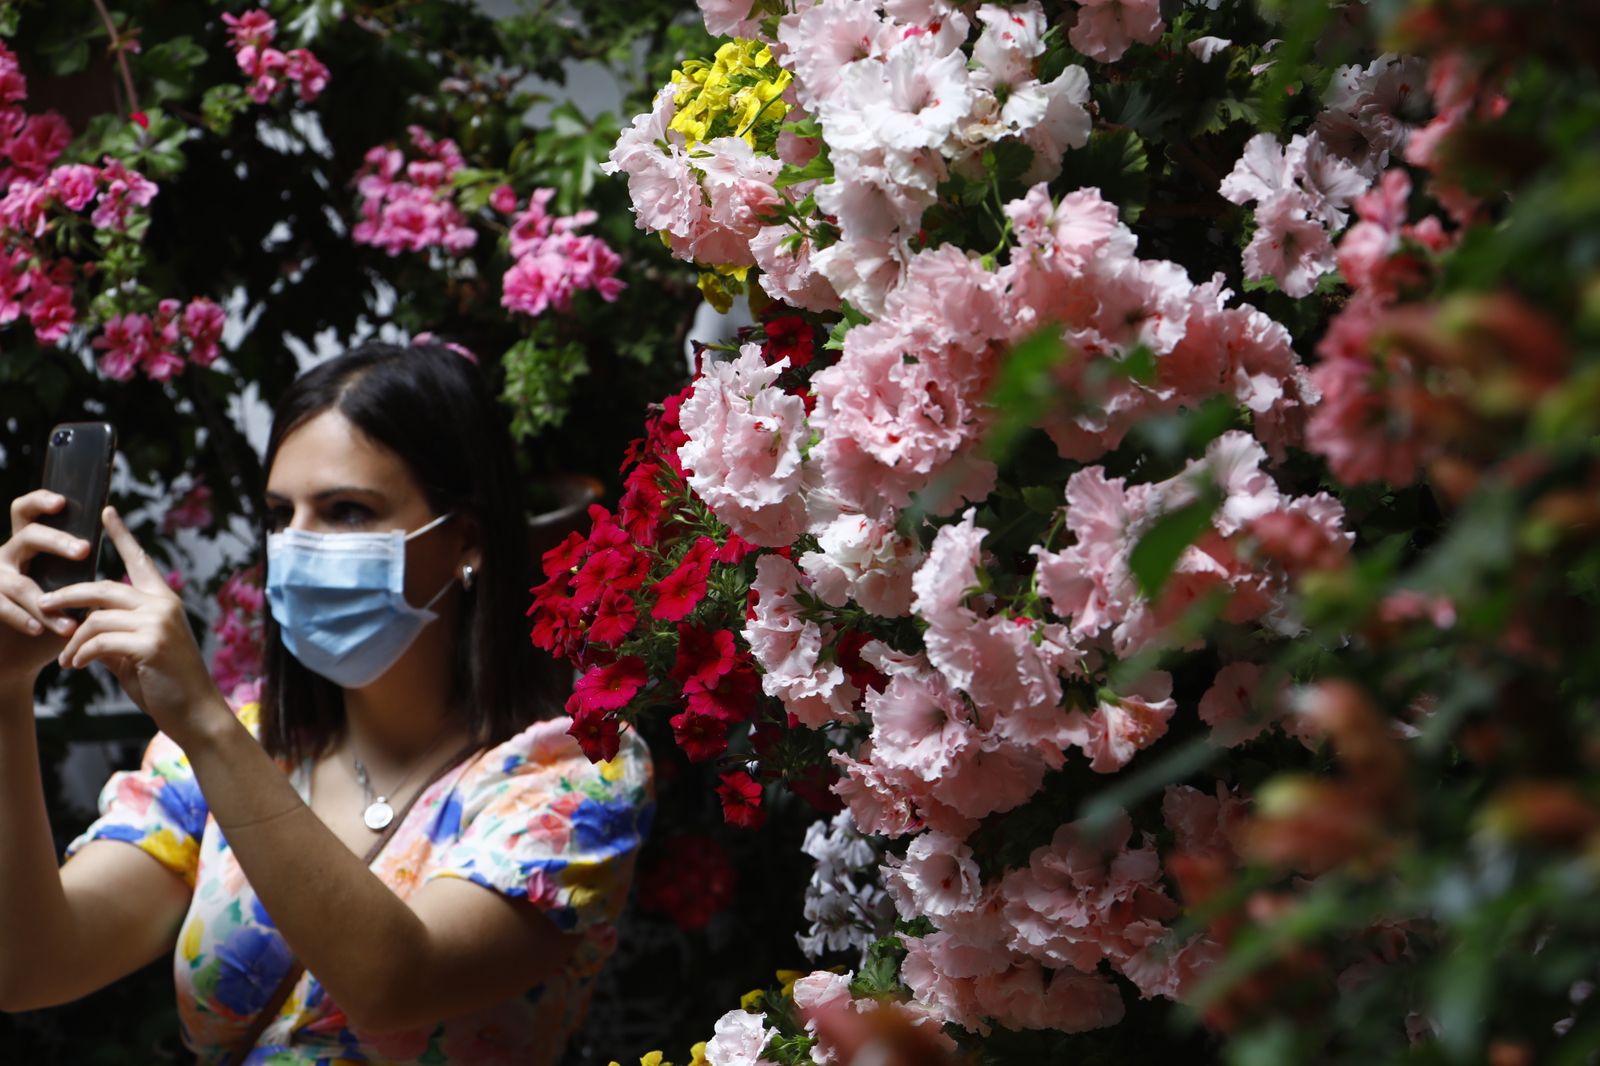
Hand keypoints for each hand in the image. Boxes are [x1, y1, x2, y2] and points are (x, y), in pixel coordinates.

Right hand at [0, 490, 83, 691]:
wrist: (20, 651)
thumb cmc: (54, 612)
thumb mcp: (69, 585)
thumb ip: (83, 568)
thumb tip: (128, 553)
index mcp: (27, 542)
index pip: (27, 510)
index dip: (40, 500)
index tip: (63, 502)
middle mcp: (8, 553)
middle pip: (28, 536)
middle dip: (56, 541)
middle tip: (84, 550)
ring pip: (18, 581)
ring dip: (45, 601)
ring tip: (71, 621)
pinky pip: (2, 605)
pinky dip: (23, 617)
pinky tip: (39, 629)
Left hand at [39, 507, 226, 743]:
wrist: (195, 712)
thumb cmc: (166, 685)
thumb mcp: (136, 654)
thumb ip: (114, 634)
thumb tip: (85, 631)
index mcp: (164, 601)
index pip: (140, 560)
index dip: (122, 535)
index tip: (107, 511)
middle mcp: (164, 604)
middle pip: (103, 587)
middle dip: (67, 595)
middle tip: (42, 604)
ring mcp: (159, 622)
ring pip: (96, 616)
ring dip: (72, 639)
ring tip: (65, 659)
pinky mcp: (150, 643)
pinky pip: (99, 640)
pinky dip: (80, 654)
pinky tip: (75, 666)